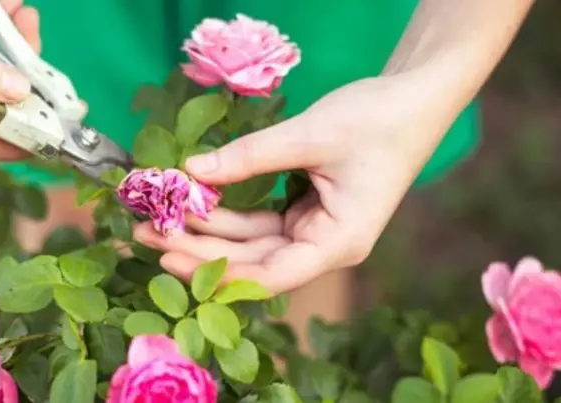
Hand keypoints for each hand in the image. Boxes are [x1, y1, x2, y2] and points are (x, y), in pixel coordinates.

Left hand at [133, 73, 455, 293]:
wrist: (414, 99)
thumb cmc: (377, 120)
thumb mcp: (309, 136)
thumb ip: (249, 157)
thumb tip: (191, 170)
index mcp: (338, 243)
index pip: (269, 275)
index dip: (216, 271)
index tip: (169, 256)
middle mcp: (324, 247)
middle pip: (252, 262)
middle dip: (199, 249)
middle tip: (145, 233)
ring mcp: (314, 231)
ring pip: (251, 242)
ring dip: (207, 231)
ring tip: (157, 218)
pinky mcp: (305, 213)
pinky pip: (259, 221)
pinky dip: (227, 212)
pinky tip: (193, 201)